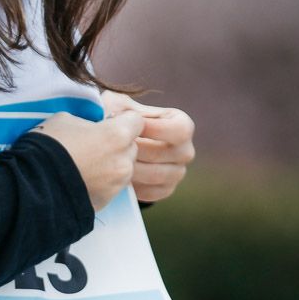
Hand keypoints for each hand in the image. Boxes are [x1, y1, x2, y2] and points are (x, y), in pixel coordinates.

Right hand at [30, 105, 145, 211]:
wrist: (32, 186)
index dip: (122, 119)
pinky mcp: (108, 201)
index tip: (109, 121)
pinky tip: (81, 179)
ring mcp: (117, 184)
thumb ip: (87, 122)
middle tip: (93, 145)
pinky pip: (111, 186)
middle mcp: (123, 160)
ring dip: (111, 164)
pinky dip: (102, 182)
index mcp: (117, 135)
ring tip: (85, 165)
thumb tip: (93, 126)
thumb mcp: (64, 120)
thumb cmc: (47, 147)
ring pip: (123, 168)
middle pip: (130, 146)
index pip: (136, 120)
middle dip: (117, 144)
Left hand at [98, 90, 194, 204]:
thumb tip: (118, 118)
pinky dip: (136, 186)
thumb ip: (121, 109)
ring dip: (135, 169)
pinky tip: (120, 177)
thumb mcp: (119, 107)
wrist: (114, 146)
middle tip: (120, 148)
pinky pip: (154, 192)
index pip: (181, 129)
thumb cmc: (120, 120)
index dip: (156, 129)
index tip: (131, 129)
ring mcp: (177, 172)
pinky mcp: (165, 190)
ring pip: (161, 175)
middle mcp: (184, 150)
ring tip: (115, 162)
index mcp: (180, 125)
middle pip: (174, 154)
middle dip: (142, 150)